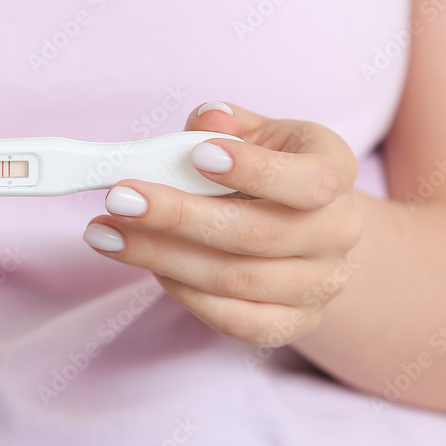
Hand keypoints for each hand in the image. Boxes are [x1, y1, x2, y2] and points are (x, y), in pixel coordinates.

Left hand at [82, 102, 362, 345]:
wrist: (309, 232)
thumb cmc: (270, 170)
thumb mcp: (256, 133)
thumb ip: (228, 125)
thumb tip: (207, 122)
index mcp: (335, 171)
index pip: (310, 181)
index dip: (255, 170)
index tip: (197, 156)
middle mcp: (337, 232)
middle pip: (255, 234)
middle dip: (178, 216)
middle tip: (120, 198)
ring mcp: (319, 284)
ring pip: (235, 280)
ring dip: (161, 256)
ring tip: (107, 233)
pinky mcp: (291, 322)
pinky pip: (234, 319)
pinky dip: (183, 293)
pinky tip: (146, 265)